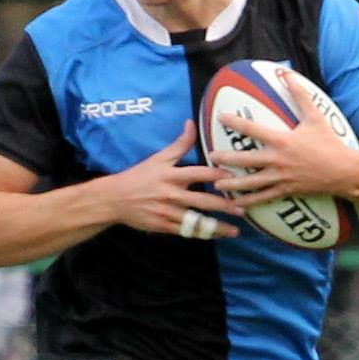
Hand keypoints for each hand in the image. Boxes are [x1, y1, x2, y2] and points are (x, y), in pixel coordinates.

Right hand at [100, 120, 241, 238]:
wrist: (114, 199)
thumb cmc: (139, 177)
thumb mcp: (158, 158)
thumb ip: (179, 144)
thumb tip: (190, 124)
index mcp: (172, 175)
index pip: (201, 173)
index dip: (219, 175)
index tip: (235, 178)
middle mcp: (171, 194)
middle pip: (203, 201)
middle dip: (225, 206)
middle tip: (244, 209)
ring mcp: (167, 212)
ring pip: (196, 221)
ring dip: (217, 227)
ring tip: (235, 230)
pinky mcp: (163, 226)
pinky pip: (185, 231)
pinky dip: (201, 234)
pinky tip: (214, 236)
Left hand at [210, 76, 358, 205]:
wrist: (344, 171)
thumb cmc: (329, 143)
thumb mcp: (316, 117)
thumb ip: (300, 95)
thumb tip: (287, 74)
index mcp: (282, 141)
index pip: (253, 129)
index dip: (235, 122)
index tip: (221, 118)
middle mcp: (277, 160)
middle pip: (245, 161)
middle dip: (225, 159)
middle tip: (209, 157)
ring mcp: (280, 178)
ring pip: (251, 183)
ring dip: (232, 185)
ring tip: (217, 184)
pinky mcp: (286, 191)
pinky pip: (264, 198)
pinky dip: (250, 202)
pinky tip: (238, 204)